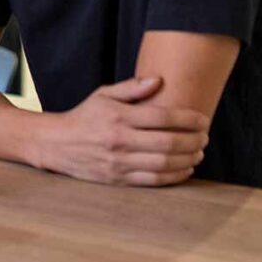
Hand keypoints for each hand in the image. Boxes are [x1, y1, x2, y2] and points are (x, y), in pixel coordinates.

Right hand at [36, 76, 208, 186]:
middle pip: (167, 142)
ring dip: (187, 159)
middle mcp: (119, 140)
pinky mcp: (118, 179)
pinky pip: (152, 181)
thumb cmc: (85, 116)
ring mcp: (118, 162)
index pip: (162, 116)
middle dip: (193, 140)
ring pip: (163, 164)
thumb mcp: (103, 95)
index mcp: (118, 116)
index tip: (203, 120)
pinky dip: (174, 176)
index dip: (188, 118)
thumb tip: (158, 80)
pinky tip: (185, 169)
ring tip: (199, 153)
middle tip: (205, 138)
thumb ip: (131, 88)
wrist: (57, 144)